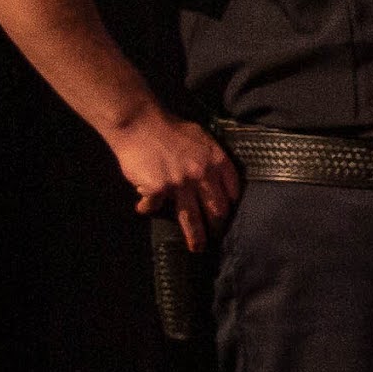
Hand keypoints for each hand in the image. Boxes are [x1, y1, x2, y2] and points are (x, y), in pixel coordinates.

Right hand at [111, 111, 235, 250]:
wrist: (140, 122)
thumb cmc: (169, 127)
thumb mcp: (199, 137)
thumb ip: (208, 157)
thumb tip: (212, 175)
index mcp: (216, 160)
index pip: (232, 189)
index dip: (231, 204)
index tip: (229, 215)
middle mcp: (202, 175)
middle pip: (216, 208)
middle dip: (217, 226)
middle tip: (217, 237)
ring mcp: (180, 184)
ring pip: (191, 217)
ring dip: (195, 236)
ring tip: (197, 248)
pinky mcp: (158, 190)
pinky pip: (154, 207)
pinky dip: (148, 208)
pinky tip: (144, 207)